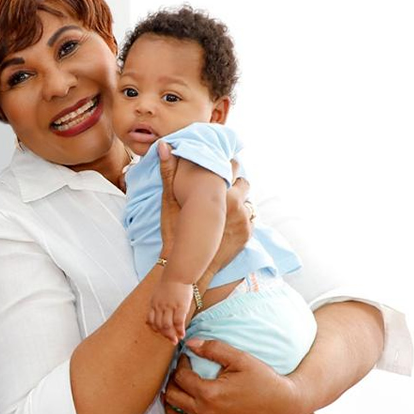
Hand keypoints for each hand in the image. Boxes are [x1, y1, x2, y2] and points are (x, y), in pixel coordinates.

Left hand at [148, 281, 193, 343]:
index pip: (151, 320)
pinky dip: (180, 330)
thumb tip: (162, 311)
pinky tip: (182, 334)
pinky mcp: (180, 306)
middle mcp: (159, 306)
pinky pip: (178, 322)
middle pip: (159, 325)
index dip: (155, 329)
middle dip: (164, 334)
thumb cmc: (171, 282)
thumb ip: (159, 302)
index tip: (161, 333)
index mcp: (153, 303)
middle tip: (171, 340)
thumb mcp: (159, 292)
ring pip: (167, 325)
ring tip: (176, 340)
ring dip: (171, 335)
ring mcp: (169, 307)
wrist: (178, 274)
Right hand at [159, 147, 252, 279]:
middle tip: (223, 184)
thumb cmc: (174, 232)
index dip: (225, 164)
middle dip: (234, 181)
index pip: (230, 166)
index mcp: (218, 190)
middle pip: (243, 181)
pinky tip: (228, 219)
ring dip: (239, 199)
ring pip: (248, 199)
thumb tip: (164, 145)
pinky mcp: (248, 233)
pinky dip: (241, 216)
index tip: (221, 164)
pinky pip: (250, 217)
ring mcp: (244, 219)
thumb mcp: (168, 201)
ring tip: (225, 204)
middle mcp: (235, 202)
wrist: (187, 267)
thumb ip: (168, 171)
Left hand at [161, 338, 303, 413]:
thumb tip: (189, 344)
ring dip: (172, 408)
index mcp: (209, 392)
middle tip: (181, 374)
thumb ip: (213, 348)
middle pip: (173, 398)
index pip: (180, 377)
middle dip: (173, 383)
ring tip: (178, 395)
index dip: (180, 364)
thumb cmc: (263, 379)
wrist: (283, 404)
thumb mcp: (240, 358)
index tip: (186, 358)